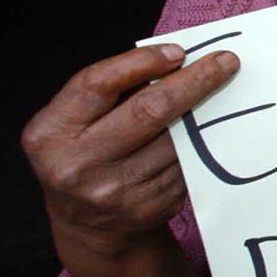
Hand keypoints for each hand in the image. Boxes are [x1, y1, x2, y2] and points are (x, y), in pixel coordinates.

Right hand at [22, 45, 238, 258]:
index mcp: (50, 133)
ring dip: (203, 113)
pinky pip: (187, 164)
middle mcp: (79, 164)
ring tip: (221, 93)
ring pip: (176, 138)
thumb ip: (112, 92)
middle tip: (226, 62)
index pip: (97, 84)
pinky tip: (206, 134)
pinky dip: (199, 145)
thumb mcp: (75, 123)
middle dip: (194, 81)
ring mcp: (116, 190)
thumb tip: (176, 60)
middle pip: (149, 109)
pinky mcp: (149, 206)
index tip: (178, 51)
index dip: (141, 62)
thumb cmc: (86, 155)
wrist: (90, 224)